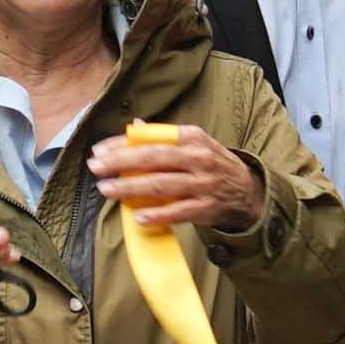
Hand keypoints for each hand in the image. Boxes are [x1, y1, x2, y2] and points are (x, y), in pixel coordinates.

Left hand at [87, 127, 261, 235]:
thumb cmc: (212, 164)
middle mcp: (198, 158)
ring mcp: (203, 184)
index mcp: (192, 137)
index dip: (122, 144)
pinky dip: (157, 215)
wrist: (248, 191)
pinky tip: (137, 217)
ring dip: (130, 188)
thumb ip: (163, 137)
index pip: (151, 138)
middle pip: (153, 158)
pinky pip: (178, 212)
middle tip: (96, 167)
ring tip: (106, 189)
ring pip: (161, 185)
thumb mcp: (193, 144)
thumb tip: (133, 127)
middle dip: (120, 162)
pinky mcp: (206, 208)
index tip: (98, 150)